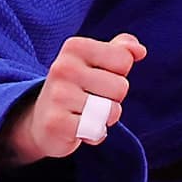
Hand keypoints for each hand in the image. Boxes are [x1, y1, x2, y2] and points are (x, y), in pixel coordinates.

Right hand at [1, 33, 145, 166]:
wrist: (41, 121)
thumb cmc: (78, 86)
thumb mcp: (98, 61)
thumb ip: (122, 49)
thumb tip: (140, 51)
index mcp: (75, 47)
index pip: (124, 60)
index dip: (118, 74)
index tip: (97, 78)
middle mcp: (62, 67)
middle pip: (121, 87)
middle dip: (113, 98)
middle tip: (89, 99)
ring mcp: (57, 95)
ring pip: (112, 110)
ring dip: (104, 118)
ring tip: (84, 114)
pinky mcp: (55, 123)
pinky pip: (97, 129)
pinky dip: (94, 134)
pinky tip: (78, 128)